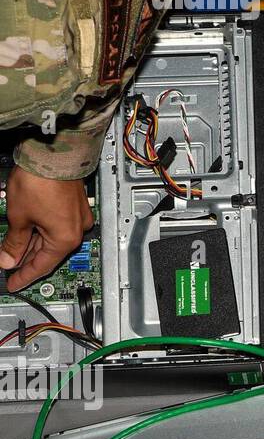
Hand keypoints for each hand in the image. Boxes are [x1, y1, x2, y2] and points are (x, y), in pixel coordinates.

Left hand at [0, 167, 93, 290]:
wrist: (54, 154)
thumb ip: (14, 243)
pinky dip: (43, 232)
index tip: (12, 284)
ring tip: (15, 250)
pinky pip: (59, 226)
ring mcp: (78, 217)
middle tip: (10, 267)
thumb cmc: (40, 182)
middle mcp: (76, 230)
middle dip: (27, 260)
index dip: (23, 276)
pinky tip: (29, 232)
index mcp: (65, 239)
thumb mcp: (19, 218)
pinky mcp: (75, 205)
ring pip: (53, 239)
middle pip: (49, 253)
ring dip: (34, 245)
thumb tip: (8, 259)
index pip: (41, 266)